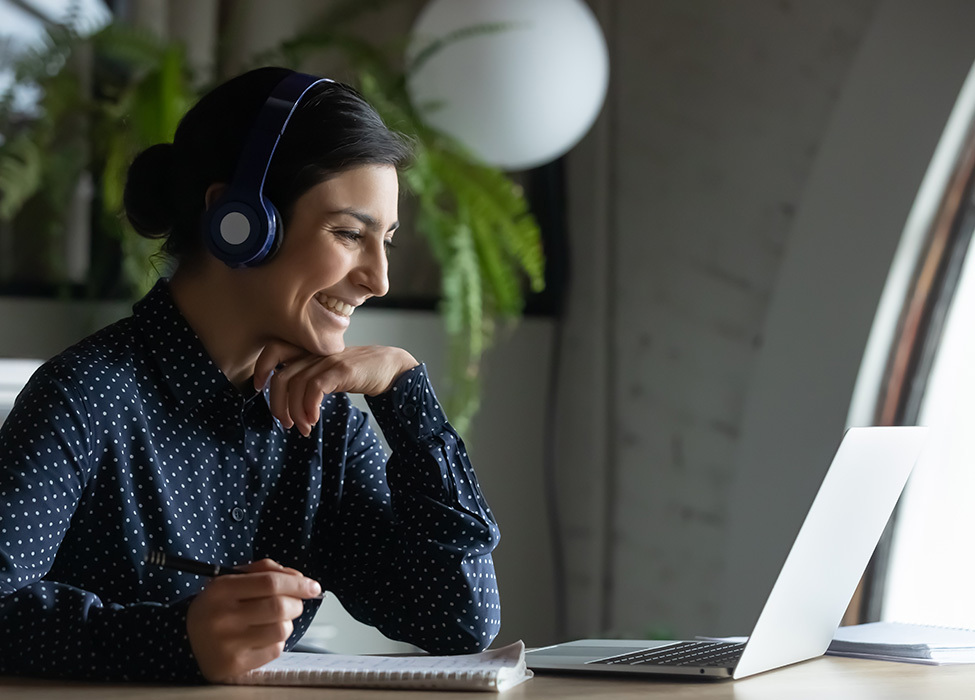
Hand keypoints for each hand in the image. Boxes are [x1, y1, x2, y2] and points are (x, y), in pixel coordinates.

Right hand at [186, 558, 321, 682]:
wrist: (188, 641)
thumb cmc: (219, 606)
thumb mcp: (232, 580)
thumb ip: (265, 571)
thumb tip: (300, 579)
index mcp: (221, 589)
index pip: (270, 582)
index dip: (298, 583)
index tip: (313, 587)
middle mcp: (222, 617)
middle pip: (280, 607)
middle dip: (296, 604)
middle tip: (293, 604)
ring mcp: (228, 643)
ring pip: (282, 629)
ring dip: (287, 623)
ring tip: (274, 621)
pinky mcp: (235, 665)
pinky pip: (274, 650)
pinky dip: (276, 642)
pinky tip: (262, 638)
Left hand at [253, 340, 418, 436]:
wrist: (391, 367)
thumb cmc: (358, 373)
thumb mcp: (328, 372)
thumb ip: (309, 379)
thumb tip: (288, 403)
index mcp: (309, 352)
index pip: (274, 350)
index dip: (261, 368)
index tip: (260, 389)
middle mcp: (315, 353)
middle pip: (281, 377)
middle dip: (278, 405)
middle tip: (286, 424)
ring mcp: (329, 360)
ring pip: (296, 385)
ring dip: (296, 413)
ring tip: (304, 428)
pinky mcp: (342, 369)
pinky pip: (315, 388)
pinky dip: (309, 407)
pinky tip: (314, 419)